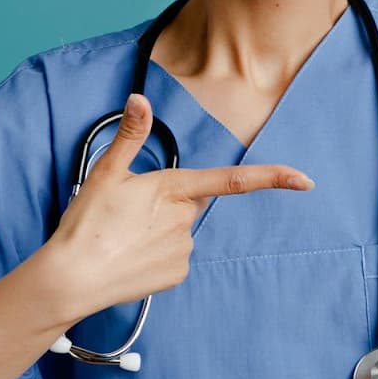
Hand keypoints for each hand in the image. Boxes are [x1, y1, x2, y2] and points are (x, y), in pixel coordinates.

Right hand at [50, 93, 312, 319]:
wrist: (72, 279)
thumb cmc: (86, 224)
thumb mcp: (105, 173)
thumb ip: (129, 135)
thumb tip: (140, 99)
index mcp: (173, 189)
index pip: (233, 180)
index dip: (273, 178)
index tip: (305, 180)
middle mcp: (186, 220)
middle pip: (188, 204)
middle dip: (165, 206)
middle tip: (126, 216)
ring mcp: (184, 249)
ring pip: (179, 232)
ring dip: (157, 232)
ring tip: (122, 238)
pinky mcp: (176, 274)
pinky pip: (172, 258)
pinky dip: (154, 256)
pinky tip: (129, 258)